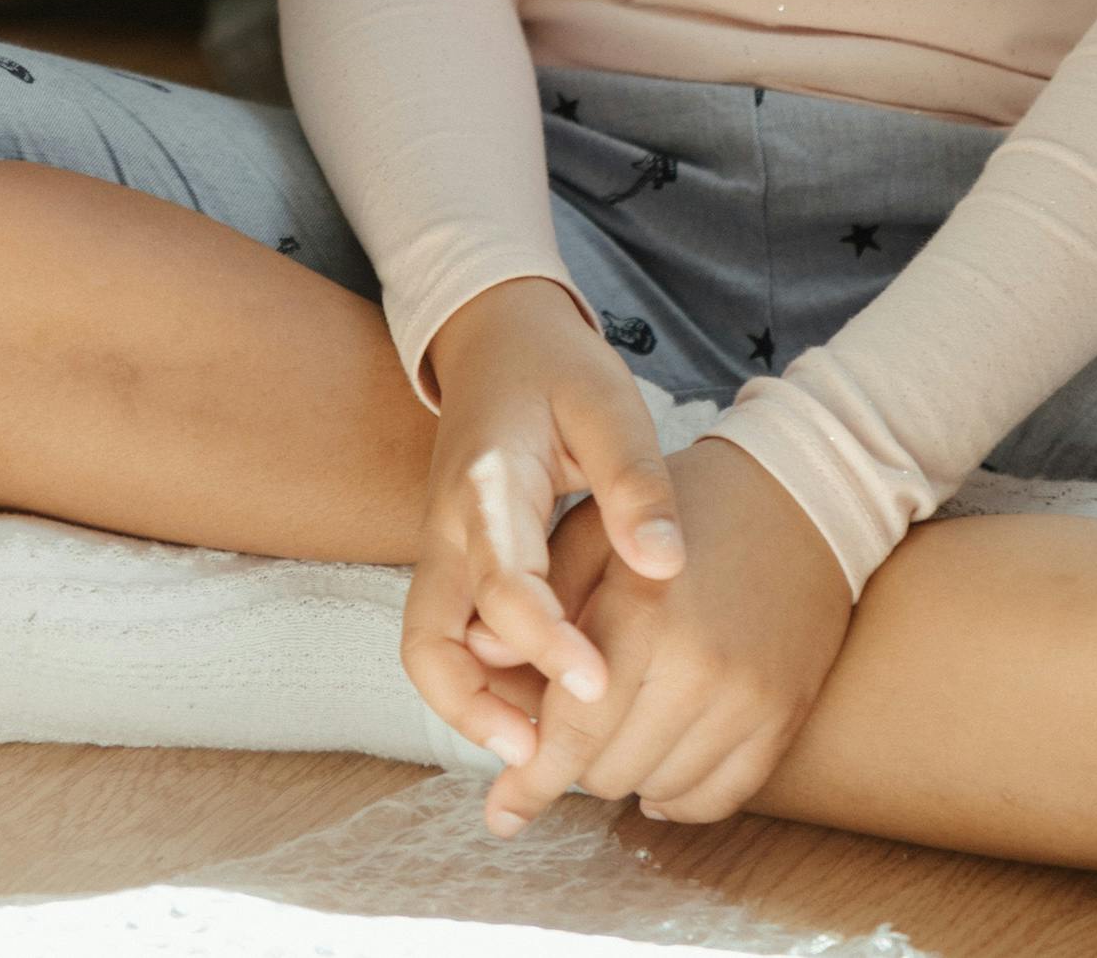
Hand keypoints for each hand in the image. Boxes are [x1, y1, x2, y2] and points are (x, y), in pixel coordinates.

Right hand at [401, 276, 691, 770]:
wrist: (498, 339)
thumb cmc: (558, 371)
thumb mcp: (608, 405)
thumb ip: (635, 482)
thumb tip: (665, 565)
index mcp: (488, 483)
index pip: (502, 583)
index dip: (545, 643)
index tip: (597, 687)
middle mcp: (447, 529)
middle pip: (430, 642)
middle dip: (476, 710)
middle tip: (543, 757)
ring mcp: (442, 553)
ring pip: (433, 652)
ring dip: (476, 708)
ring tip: (546, 753)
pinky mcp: (454, 569)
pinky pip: (453, 642)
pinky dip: (485, 685)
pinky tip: (545, 708)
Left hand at [481, 434, 853, 835]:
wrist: (796, 502)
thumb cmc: (677, 514)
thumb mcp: (595, 532)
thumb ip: (536, 599)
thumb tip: (480, 662)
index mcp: (644, 612)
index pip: (574, 731)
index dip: (530, 781)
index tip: (501, 813)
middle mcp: (700, 664)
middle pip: (608, 771)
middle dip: (575, 760)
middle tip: (570, 725)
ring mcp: (748, 698)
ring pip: (656, 789)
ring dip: (625, 771)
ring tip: (618, 723)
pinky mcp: (783, 718)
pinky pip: (714, 799)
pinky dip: (676, 794)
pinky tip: (658, 761)